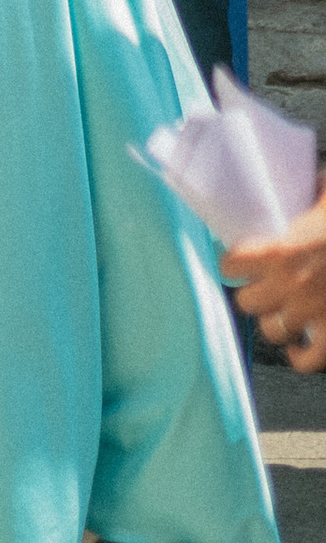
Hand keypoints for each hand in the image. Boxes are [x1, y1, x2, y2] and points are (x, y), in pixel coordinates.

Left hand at [223, 190, 325, 368]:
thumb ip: (311, 191)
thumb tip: (307, 182)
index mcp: (281, 250)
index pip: (231, 266)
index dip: (232, 263)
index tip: (237, 260)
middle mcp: (290, 286)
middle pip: (246, 302)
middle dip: (252, 292)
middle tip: (260, 285)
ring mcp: (312, 314)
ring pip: (272, 330)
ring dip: (274, 320)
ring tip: (279, 310)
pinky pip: (306, 360)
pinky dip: (300, 355)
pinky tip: (298, 344)